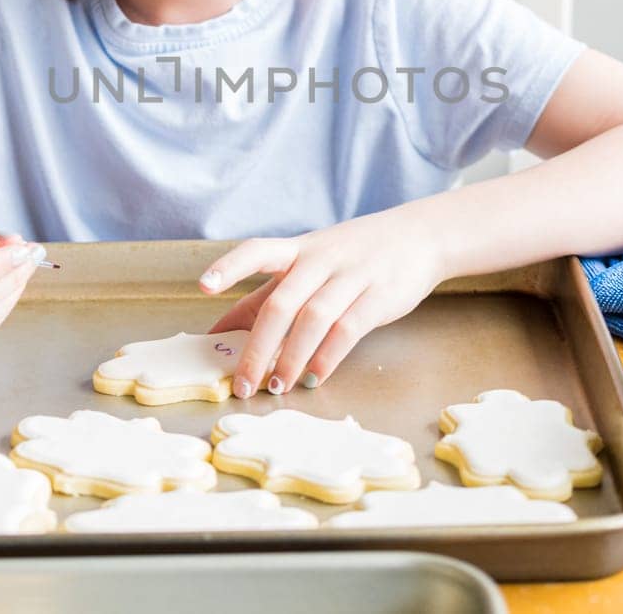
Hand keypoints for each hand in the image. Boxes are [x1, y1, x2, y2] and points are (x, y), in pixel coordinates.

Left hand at [198, 212, 446, 396]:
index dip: (229, 267)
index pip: (258, 251)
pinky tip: (315, 376)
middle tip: (244, 383)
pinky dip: (328, 356)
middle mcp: (321, 259)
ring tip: (278, 386)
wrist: (418, 236)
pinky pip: (349, 329)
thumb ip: (265, 295)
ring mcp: (352, 275)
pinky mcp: (380, 295)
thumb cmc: (350, 256)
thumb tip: (217, 331)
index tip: (204, 286)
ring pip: (314, 318)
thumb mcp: (306, 265)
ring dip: (292, 357)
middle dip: (258, 347)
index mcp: (297, 249)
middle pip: (282, 302)